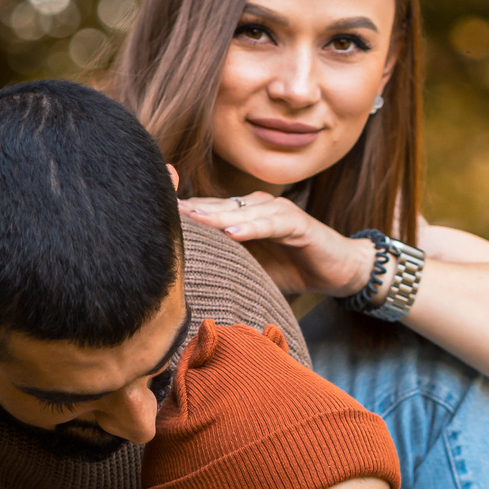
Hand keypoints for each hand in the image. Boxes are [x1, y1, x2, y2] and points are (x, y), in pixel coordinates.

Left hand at [178, 191, 376, 299]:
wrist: (338, 271)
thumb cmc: (291, 269)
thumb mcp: (250, 269)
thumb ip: (223, 265)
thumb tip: (185, 282)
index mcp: (241, 215)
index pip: (205, 210)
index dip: (181, 210)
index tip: (150, 212)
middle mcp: (256, 206)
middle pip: (217, 206)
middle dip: (190, 208)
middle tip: (161, 210)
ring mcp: (278, 212)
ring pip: (241, 211)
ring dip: (216, 215)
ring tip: (192, 219)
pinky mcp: (298, 223)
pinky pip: (272, 223)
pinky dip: (253, 228)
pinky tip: (234, 233)